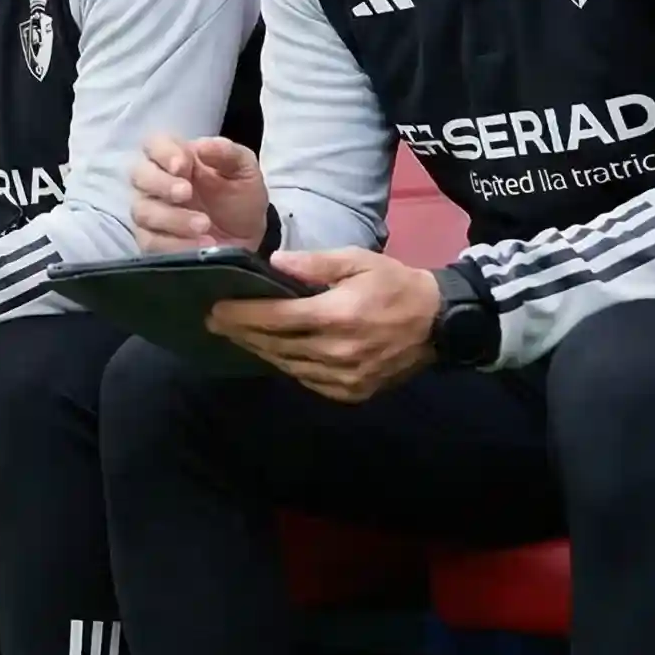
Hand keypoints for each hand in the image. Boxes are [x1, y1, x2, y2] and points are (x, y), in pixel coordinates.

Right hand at [132, 134, 269, 251]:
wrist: (247, 239)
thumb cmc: (240, 199)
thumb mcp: (245, 171)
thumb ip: (227, 153)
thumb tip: (203, 146)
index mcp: (176, 158)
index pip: (153, 145)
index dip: (163, 152)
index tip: (183, 166)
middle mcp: (156, 183)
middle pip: (139, 176)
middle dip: (161, 184)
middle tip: (188, 194)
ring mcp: (150, 213)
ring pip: (143, 211)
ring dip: (173, 218)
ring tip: (205, 225)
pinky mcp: (151, 241)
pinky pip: (150, 242)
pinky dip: (175, 244)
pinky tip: (200, 244)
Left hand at [206, 248, 439, 403]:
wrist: (439, 323)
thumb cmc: (395, 285)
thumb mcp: (357, 261)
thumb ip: (313, 263)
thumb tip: (274, 263)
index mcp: (336, 316)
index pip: (274, 319)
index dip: (241, 315)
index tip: (215, 310)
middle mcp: (336, 352)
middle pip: (275, 345)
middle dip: (241, 333)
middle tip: (216, 323)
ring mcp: (344, 378)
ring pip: (287, 366)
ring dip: (260, 351)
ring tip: (239, 336)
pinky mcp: (351, 393)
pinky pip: (307, 380)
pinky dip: (287, 366)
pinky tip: (273, 352)